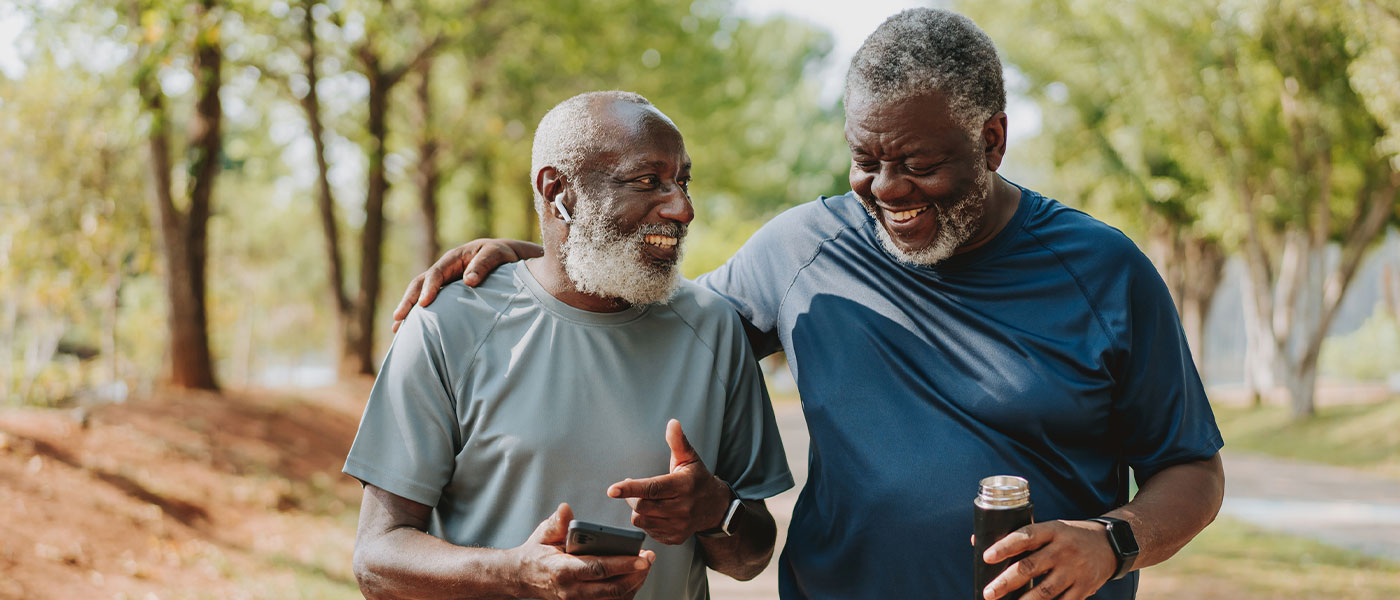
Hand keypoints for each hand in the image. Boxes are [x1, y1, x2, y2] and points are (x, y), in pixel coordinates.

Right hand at [391, 239, 540, 332]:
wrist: (508, 258)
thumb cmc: (503, 256)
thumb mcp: (497, 255)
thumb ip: (484, 265)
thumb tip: (469, 281)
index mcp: (454, 259)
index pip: (436, 273)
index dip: (429, 288)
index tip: (424, 303)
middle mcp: (444, 270)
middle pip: (420, 284)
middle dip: (409, 301)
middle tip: (398, 318)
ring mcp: (444, 282)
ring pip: (420, 294)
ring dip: (408, 310)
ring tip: (396, 329)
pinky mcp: (447, 293)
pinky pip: (429, 302)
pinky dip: (419, 314)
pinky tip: (411, 330)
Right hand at [514, 503, 655, 599]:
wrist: (521, 578)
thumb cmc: (536, 552)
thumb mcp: (542, 534)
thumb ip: (556, 523)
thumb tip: (565, 509)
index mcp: (563, 570)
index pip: (598, 569)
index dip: (622, 564)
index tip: (642, 557)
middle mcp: (572, 590)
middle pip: (611, 588)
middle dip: (635, 575)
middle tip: (649, 559)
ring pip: (613, 599)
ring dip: (633, 584)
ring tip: (644, 566)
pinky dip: (624, 592)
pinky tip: (633, 578)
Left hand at [607, 420, 731, 544]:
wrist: (715, 507)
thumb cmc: (697, 479)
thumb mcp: (689, 458)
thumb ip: (678, 441)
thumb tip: (672, 423)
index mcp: (683, 486)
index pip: (652, 488)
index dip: (630, 489)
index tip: (612, 490)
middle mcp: (682, 508)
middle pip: (642, 506)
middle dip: (631, 497)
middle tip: (633, 489)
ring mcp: (679, 525)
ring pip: (642, 521)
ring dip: (638, 510)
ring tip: (645, 500)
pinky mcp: (675, 537)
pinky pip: (649, 531)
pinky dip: (647, 521)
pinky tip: (655, 512)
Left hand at [980, 520, 1117, 599]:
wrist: (1111, 545)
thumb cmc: (1070, 537)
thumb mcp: (1050, 529)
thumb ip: (1020, 537)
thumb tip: (976, 541)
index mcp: (1053, 530)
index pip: (1025, 536)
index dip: (1005, 546)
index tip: (986, 556)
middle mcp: (1063, 550)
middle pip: (1031, 567)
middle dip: (1006, 582)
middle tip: (989, 592)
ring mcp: (1075, 571)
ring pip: (1045, 591)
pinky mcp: (1084, 588)